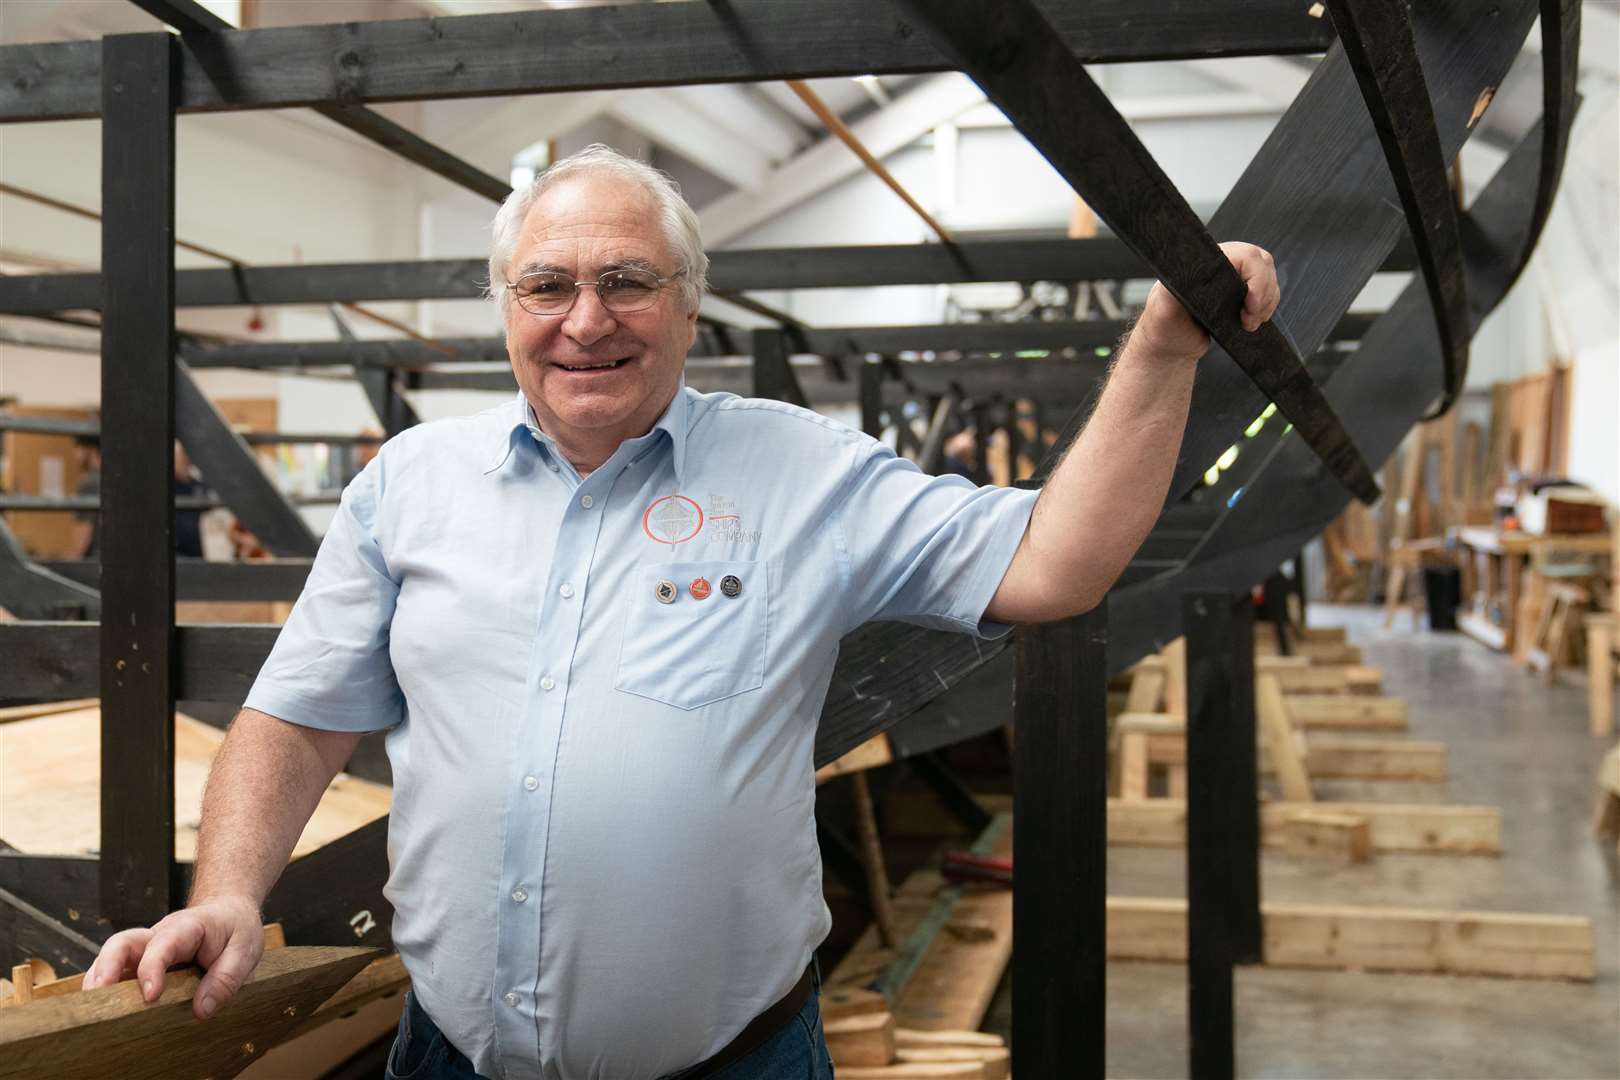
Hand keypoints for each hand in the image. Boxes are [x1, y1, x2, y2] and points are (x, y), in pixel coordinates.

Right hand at [80, 895, 264, 1020]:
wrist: (228, 911)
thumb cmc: (235, 930)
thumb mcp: (245, 950)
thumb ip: (227, 978)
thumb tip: (202, 1010)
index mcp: (188, 928)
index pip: (163, 943)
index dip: (152, 968)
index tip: (150, 996)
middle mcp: (159, 935)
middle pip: (122, 942)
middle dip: (107, 967)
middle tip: (100, 995)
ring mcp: (146, 948)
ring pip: (112, 957)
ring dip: (99, 980)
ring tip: (93, 1009)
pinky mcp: (140, 962)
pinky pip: (117, 972)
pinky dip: (106, 989)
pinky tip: (104, 1009)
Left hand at [1132, 241, 1281, 363]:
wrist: (1172, 349)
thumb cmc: (1164, 329)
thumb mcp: (1165, 311)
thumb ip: (1173, 295)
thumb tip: (1184, 278)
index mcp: (1203, 263)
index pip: (1244, 255)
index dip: (1256, 279)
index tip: (1250, 306)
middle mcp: (1220, 265)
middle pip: (1261, 262)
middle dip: (1264, 292)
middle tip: (1249, 319)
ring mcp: (1233, 277)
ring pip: (1268, 275)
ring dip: (1267, 300)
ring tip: (1248, 322)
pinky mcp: (1241, 292)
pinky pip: (1267, 289)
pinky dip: (1267, 305)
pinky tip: (1252, 320)